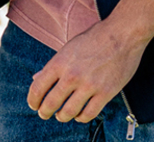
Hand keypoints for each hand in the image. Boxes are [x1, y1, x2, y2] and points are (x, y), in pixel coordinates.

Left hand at [27, 19, 145, 122]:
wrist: (121, 35)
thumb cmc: (93, 39)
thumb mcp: (67, 48)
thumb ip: (53, 65)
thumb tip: (36, 78)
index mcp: (59, 62)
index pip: (38, 87)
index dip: (32, 100)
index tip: (33, 105)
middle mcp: (71, 75)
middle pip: (51, 102)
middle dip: (45, 112)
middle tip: (44, 114)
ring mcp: (89, 85)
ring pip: (70, 111)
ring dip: (62, 117)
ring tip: (60, 117)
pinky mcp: (106, 93)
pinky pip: (90, 113)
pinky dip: (82, 118)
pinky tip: (79, 116)